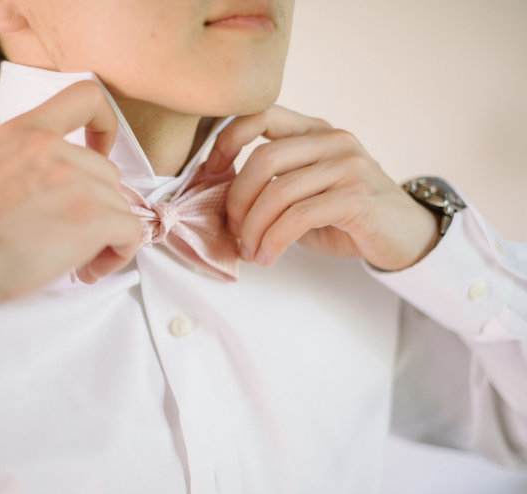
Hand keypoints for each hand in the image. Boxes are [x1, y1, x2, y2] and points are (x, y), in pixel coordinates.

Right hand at [0, 81, 141, 301]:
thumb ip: (24, 159)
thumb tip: (48, 185)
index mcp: (26, 131)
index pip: (86, 97)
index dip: (105, 125)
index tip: (100, 149)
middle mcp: (54, 149)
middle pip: (107, 173)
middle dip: (97, 207)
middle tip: (75, 238)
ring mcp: (77, 182)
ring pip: (119, 205)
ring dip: (105, 235)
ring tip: (78, 261)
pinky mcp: (92, 217)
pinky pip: (129, 231)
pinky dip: (120, 252)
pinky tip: (92, 268)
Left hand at [204, 105, 438, 270]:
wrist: (404, 236)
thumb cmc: (346, 216)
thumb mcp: (305, 191)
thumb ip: (272, 183)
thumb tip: (221, 197)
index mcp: (314, 131)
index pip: (259, 115)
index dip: (226, 141)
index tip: (211, 174)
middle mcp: (332, 140)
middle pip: (263, 159)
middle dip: (237, 200)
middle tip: (233, 230)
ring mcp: (348, 166)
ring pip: (278, 192)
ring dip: (254, 228)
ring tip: (250, 250)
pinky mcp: (357, 197)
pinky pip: (298, 217)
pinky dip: (274, 241)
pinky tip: (267, 256)